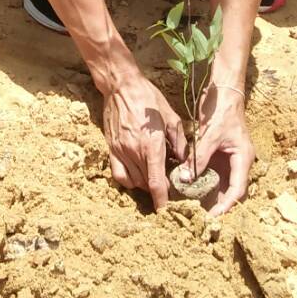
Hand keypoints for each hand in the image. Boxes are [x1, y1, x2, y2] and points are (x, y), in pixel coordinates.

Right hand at [101, 70, 187, 210]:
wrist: (121, 86)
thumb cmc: (149, 98)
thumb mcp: (171, 116)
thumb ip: (180, 142)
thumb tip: (185, 161)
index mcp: (152, 145)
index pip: (157, 182)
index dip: (162, 200)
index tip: (166, 210)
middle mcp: (135, 152)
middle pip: (147, 184)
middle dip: (158, 189)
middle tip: (167, 184)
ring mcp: (120, 151)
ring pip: (134, 181)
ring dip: (145, 184)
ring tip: (154, 175)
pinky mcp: (111, 148)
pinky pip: (119, 174)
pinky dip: (129, 180)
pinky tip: (137, 174)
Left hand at [182, 79, 254, 215]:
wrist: (223, 91)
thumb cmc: (221, 110)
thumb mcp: (210, 135)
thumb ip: (199, 158)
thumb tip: (186, 178)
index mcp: (243, 158)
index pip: (237, 189)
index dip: (226, 205)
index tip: (213, 216)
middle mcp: (239, 162)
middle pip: (232, 191)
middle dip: (220, 205)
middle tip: (203, 219)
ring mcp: (230, 159)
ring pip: (222, 184)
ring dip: (211, 196)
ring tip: (197, 210)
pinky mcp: (220, 155)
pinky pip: (213, 174)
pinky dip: (204, 183)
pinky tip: (192, 190)